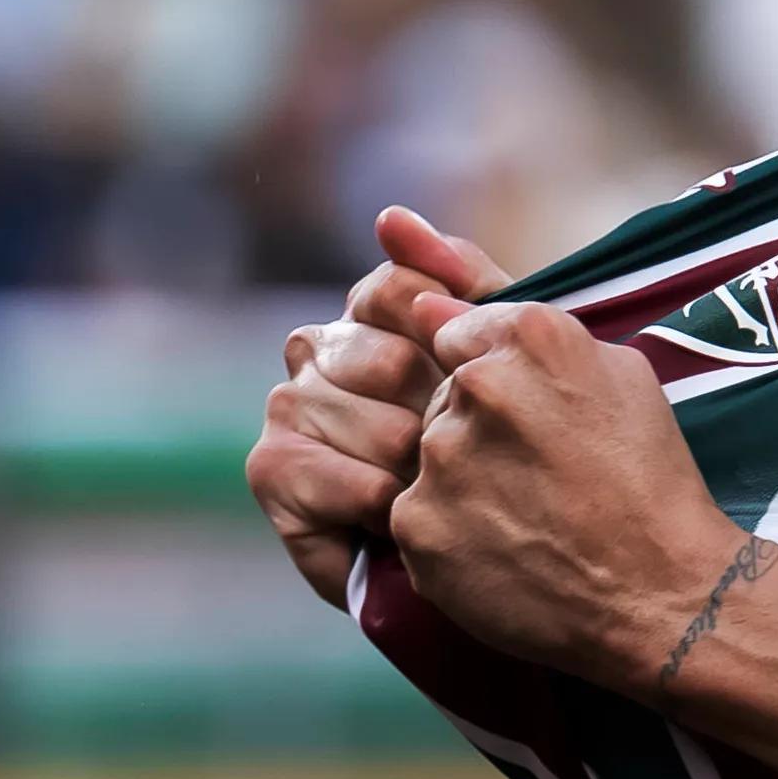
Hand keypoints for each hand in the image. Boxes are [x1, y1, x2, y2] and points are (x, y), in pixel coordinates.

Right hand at [245, 208, 511, 604]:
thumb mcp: (507, 360)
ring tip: (440, 489)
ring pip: (350, 414)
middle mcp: (320, 351)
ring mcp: (289, 407)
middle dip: (434, 412)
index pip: (396, 288)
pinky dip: (368, 497)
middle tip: (466, 451)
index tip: (477, 375)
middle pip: (376, 354)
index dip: (443, 332)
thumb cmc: (505, 455)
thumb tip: (389, 217)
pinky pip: (316, 467)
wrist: (497, 561)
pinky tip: (396, 512)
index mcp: (374, 315)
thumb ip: (464, 281)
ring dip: (409, 463)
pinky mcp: (271, 470)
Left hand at [388, 298, 751, 688]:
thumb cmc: (651, 484)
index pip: (458, 330)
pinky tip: (502, 553)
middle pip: (442, 397)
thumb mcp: (621, 377)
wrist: (661, 595)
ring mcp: (440, 457)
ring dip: (461, 482)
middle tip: (534, 479)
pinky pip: (416, 517)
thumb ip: (527, 333)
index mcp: (531, 337)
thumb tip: (432, 305)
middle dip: (474, 432)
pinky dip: (449, 535)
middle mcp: (476, 385)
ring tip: (524, 520)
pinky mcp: (418, 524)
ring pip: (428, 458)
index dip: (491, 380)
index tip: (521, 419)